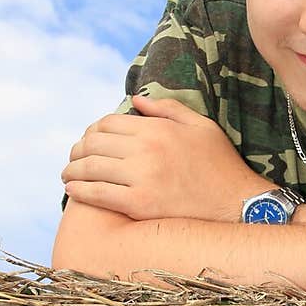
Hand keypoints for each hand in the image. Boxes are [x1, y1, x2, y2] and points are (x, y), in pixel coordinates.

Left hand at [61, 95, 267, 221]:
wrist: (238, 204)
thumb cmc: (220, 165)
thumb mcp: (201, 126)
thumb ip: (167, 109)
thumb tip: (134, 100)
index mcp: (158, 129)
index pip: (108, 123)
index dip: (92, 130)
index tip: (89, 140)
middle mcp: (147, 151)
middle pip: (94, 143)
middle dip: (77, 150)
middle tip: (73, 159)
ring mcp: (142, 178)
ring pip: (90, 169)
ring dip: (72, 171)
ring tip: (67, 176)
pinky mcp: (140, 205)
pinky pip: (98, 195)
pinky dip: (80, 192)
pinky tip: (73, 192)